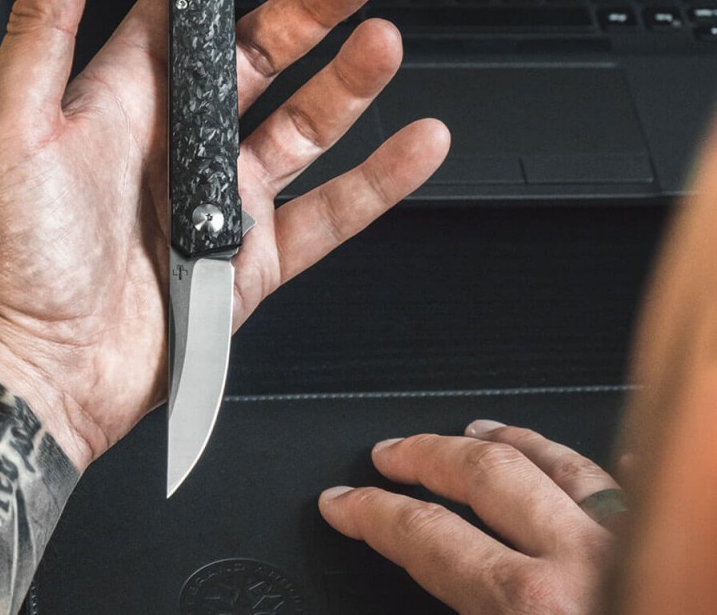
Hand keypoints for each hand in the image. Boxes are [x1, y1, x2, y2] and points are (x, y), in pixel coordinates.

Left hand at [0, 0, 449, 468]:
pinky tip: (414, 145)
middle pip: (260, 58)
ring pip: (303, 126)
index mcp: (121, 103)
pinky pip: (329, 211)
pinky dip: (378, 180)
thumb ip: (43, 27)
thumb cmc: (15, 260)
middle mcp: (177, 146)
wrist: (43, 372)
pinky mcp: (250, 259)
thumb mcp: (13, 126)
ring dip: (349, 83)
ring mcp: (220, 203)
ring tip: (383, 43)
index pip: (183, 8)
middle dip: (311, 8)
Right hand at [320, 421, 621, 613]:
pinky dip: (624, 466)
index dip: (374, 515)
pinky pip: (649, 488)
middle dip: (425, 455)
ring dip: (510, 441)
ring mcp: (640, 545)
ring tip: (476, 429)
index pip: (429, 539)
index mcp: (534, 610)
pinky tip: (614, 454)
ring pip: (564, 464)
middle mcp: (586, 562)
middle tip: (391, 451)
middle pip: (486, 477)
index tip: (344, 504)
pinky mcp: (680, 545)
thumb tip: (446, 598)